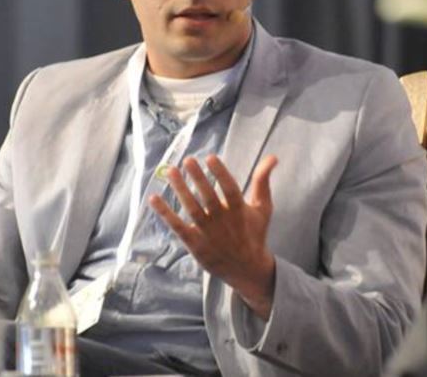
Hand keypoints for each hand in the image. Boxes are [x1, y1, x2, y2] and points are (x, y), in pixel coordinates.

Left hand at [150, 154, 278, 319]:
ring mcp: (207, 233)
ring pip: (192, 208)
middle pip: (208, 197)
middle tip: (187, 160)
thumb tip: (272, 157)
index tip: (211, 157)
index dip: (221, 173)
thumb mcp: (263, 208)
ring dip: (180, 190)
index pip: (230, 189)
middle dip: (198, 178)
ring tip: (171, 171)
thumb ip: (263, 181)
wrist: (247, 269)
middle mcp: (223, 222)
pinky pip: (177, 226)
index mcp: (240, 211)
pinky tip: (154, 198)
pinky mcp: (194, 243)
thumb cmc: (254, 233)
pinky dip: (165, 213)